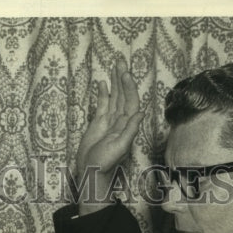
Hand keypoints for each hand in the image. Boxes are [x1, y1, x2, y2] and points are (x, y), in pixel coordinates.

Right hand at [74, 59, 142, 214]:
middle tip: (120, 60)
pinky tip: (102, 83)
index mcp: (128, 125)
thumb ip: (131, 129)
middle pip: (123, 95)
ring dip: (115, 82)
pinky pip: (103, 104)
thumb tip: (141, 112)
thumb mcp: (120, 147)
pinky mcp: (98, 123)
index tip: (125, 73)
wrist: (92, 171)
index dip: (129, 86)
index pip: (131, 101)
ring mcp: (109, 120)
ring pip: (114, 97)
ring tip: (114, 65)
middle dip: (122, 78)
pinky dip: (103, 93)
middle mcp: (120, 120)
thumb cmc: (106, 163)